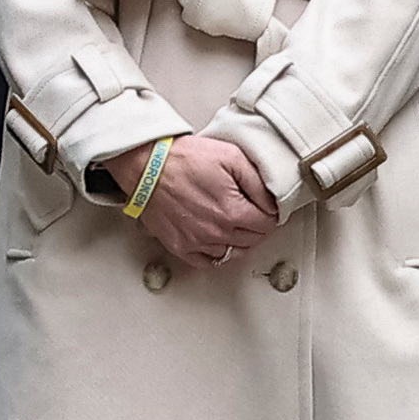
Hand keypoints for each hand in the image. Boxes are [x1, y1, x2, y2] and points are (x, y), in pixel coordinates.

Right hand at [105, 134, 277, 266]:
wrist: (145, 164)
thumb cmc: (184, 158)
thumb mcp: (231, 157)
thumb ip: (259, 182)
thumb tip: (273, 202)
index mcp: (233, 212)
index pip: (268, 224)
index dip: (268, 212)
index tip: (261, 206)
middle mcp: (217, 232)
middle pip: (253, 240)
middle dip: (255, 226)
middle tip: (247, 211)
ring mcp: (197, 241)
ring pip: (233, 253)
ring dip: (237, 240)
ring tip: (231, 224)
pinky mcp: (179, 245)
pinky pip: (207, 262)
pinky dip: (216, 254)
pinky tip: (215, 240)